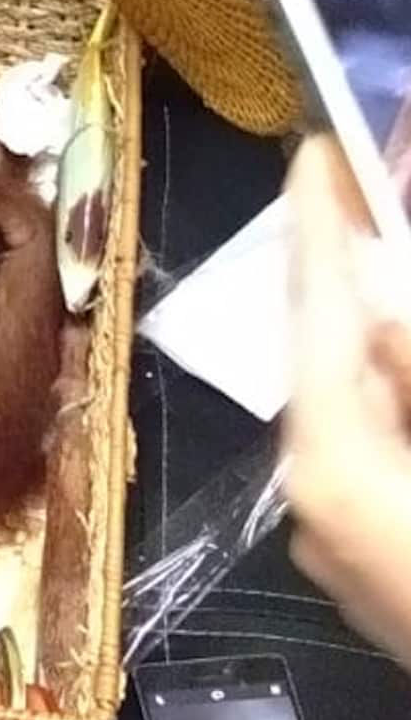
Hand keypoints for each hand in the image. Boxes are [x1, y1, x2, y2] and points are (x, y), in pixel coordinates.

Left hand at [285, 136, 410, 670]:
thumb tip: (385, 305)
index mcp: (338, 468)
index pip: (321, 313)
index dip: (322, 222)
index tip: (320, 146)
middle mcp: (318, 509)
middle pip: (331, 354)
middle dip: (357, 266)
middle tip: (370, 181)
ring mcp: (345, 552)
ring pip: (355, 406)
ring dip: (381, 333)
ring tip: (392, 246)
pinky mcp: (381, 573)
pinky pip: (378, 455)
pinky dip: (397, 400)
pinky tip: (404, 359)